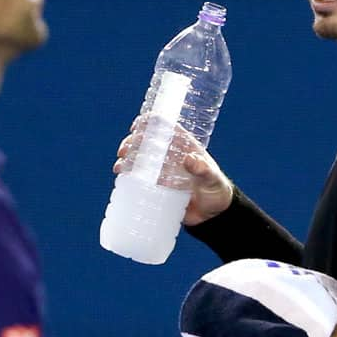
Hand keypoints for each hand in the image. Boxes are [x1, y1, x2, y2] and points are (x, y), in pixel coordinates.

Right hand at [114, 117, 232, 224]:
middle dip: (133, 142)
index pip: (166, 127)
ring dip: (127, 158)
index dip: (151, 121)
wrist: (213, 214)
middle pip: (148, 141)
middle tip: (124, 150)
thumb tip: (189, 159)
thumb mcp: (212, 178)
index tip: (138, 124)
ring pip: (140, 158)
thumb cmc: (216, 190)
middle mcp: (171, 155)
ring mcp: (163, 170)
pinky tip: (121, 175)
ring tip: (119, 165)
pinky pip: (140, 177)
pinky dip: (128, 174)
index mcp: (185, 146)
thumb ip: (203, 169)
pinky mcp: (157, 186)